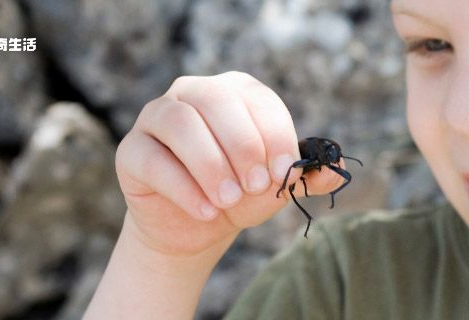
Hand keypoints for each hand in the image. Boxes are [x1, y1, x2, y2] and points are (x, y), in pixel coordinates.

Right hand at [115, 71, 345, 256]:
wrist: (196, 226)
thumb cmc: (239, 194)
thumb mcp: (277, 187)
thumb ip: (308, 176)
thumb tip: (337, 170)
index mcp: (234, 92)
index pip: (257, 99)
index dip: (275, 136)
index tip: (285, 174)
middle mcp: (193, 92)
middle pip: (217, 101)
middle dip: (243, 147)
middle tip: (256, 187)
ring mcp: (157, 117)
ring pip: (181, 123)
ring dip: (210, 165)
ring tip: (228, 200)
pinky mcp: (131, 150)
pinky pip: (153, 158)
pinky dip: (183, 188)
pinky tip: (206, 211)